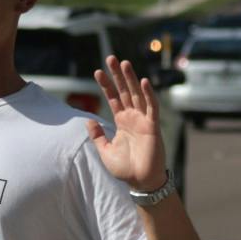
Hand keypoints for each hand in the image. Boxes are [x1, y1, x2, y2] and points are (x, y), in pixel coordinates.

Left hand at [89, 55, 164, 190]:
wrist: (141, 182)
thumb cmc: (125, 168)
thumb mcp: (105, 151)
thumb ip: (97, 135)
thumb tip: (88, 120)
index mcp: (122, 121)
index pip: (113, 98)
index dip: (106, 85)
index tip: (97, 71)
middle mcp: (133, 117)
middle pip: (125, 91)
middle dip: (117, 75)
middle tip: (111, 58)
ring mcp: (143, 120)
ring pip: (137, 94)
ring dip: (131, 78)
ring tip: (124, 63)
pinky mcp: (153, 126)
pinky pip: (152, 107)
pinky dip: (149, 94)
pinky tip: (143, 81)